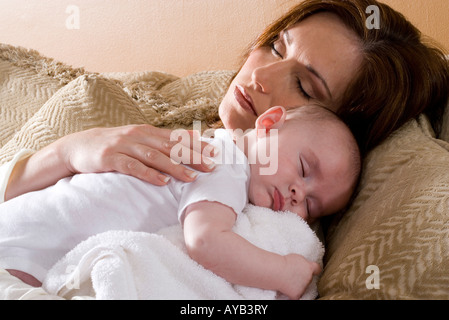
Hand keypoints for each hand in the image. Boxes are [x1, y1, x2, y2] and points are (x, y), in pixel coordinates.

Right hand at [54, 124, 214, 184]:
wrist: (78, 146)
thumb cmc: (114, 146)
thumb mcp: (137, 140)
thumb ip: (159, 142)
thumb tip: (188, 144)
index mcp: (146, 131)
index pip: (176, 137)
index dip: (197, 145)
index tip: (215, 152)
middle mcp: (138, 136)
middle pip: (170, 146)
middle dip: (192, 156)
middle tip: (211, 166)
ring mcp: (124, 146)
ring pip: (155, 156)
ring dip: (175, 167)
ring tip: (192, 178)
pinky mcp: (111, 159)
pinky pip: (133, 167)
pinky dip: (149, 174)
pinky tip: (162, 181)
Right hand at [279, 254, 321, 299]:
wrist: (277, 271)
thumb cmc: (285, 262)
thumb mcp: (297, 258)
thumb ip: (304, 263)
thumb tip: (306, 266)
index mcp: (309, 268)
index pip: (317, 269)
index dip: (315, 270)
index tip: (312, 270)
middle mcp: (309, 278)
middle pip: (309, 278)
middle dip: (303, 277)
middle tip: (293, 274)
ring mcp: (303, 287)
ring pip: (302, 287)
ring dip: (297, 285)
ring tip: (288, 279)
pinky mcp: (297, 295)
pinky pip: (296, 295)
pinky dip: (292, 293)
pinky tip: (287, 290)